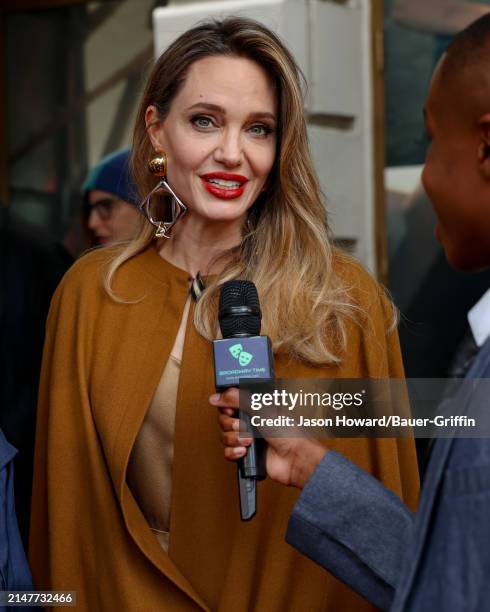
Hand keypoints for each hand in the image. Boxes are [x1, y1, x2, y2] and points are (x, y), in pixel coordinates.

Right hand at [209, 388, 327, 488]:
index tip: (230, 408)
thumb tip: (217, 396)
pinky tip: (246, 451)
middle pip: (224, 419)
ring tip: (249, 440)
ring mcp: (248, 437)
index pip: (231, 401)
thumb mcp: (260, 408)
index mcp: (255, 405)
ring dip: (235, 439)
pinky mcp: (246, 454)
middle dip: (231, 424)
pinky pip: (228, 452)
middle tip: (243, 425)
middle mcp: (251, 420)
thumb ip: (237, 398)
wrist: (295, 458)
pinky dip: (235, 452)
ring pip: (225, 436)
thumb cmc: (287, 430)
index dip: (227, 405)